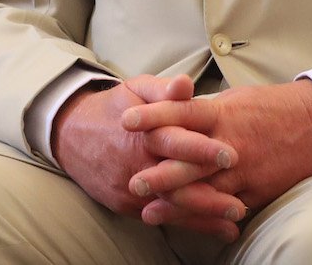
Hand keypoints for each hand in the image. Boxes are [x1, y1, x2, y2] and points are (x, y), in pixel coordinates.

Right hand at [53, 76, 243, 240]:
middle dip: (208, 195)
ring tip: (235, 219)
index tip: (231, 154)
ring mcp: (129, 188)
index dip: (201, 148)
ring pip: (170, 206)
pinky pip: (161, 217)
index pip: (173, 140)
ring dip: (204, 215)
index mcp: (142, 132)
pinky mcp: (126, 205)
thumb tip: (186, 83)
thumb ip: (164, 90)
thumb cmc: (114, 108)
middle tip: (240, 202)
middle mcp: (136, 163)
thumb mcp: (136, 90)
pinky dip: (190, 224)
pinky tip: (216, 228)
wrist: (70, 133)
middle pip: (174, 183)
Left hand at [122, 79, 311, 223]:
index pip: (182, 113)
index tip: (126, 121)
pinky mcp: (258, 191)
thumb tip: (175, 114)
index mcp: (223, 114)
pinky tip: (186, 224)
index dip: (153, 116)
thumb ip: (204, 112)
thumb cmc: (273, 107)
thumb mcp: (235, 100)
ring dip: (176, 204)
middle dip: (159, 173)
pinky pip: (227, 207)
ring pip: (205, 191)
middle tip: (132, 182)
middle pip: (189, 161)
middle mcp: (231, 144)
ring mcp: (245, 171)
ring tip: (149, 212)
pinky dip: (205, 217)